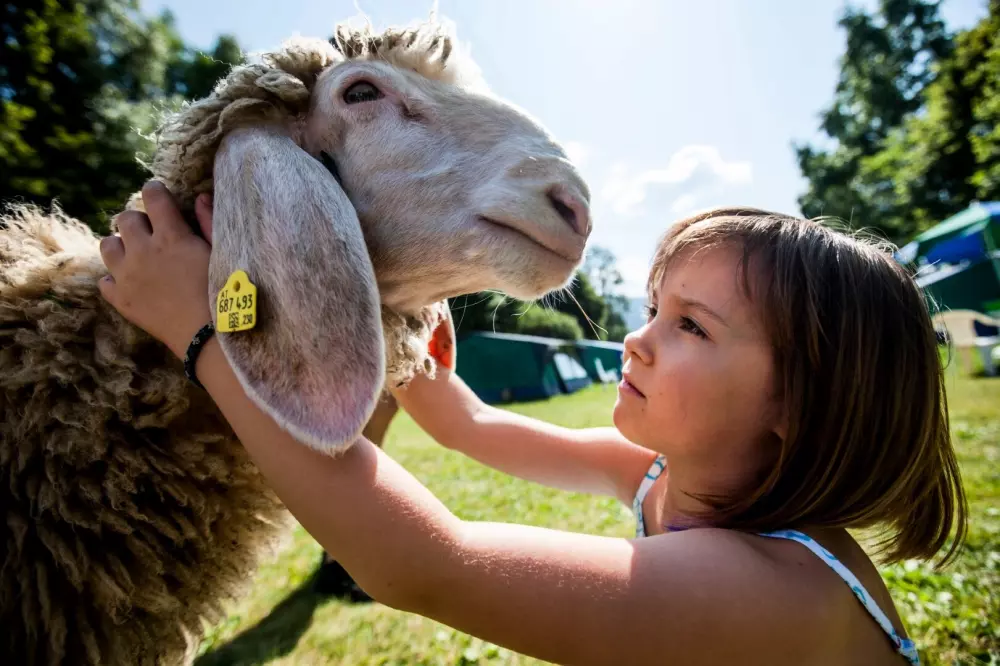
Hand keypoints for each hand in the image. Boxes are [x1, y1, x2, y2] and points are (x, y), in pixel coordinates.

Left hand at [99, 181, 214, 358]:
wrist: (209, 337)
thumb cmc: (224, 293)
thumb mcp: (222, 254)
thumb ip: (209, 222)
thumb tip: (200, 197)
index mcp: (171, 236)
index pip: (152, 197)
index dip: (155, 191)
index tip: (159, 194)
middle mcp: (143, 251)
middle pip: (124, 218)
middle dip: (137, 221)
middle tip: (152, 232)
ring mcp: (127, 276)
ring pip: (107, 246)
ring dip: (121, 246)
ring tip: (137, 257)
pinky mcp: (121, 300)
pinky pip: (105, 282)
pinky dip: (115, 280)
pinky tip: (133, 284)